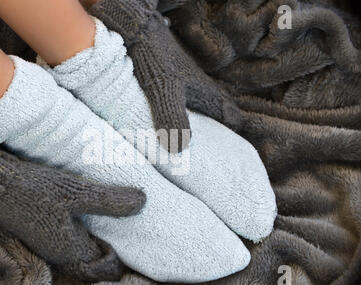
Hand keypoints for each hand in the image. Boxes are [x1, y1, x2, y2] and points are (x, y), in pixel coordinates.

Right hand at [0, 119, 145, 281]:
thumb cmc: (34, 190)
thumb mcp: (75, 193)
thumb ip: (108, 201)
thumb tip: (142, 202)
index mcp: (71, 249)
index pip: (105, 267)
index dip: (121, 255)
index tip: (135, 236)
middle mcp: (62, 252)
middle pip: (95, 258)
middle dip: (113, 243)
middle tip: (131, 223)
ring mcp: (52, 241)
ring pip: (85, 245)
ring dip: (100, 233)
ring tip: (116, 213)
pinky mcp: (46, 229)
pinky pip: (73, 234)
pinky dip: (87, 225)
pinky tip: (92, 207)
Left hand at [90, 0, 240, 151]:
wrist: (143, 35)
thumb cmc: (156, 63)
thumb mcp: (164, 93)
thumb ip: (173, 119)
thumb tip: (180, 149)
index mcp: (210, 96)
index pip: (234, 119)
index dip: (233, 138)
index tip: (227, 155)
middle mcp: (207, 91)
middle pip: (224, 115)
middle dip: (222, 134)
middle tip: (214, 154)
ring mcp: (195, 86)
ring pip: (209, 109)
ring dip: (208, 125)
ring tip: (198, 144)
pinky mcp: (181, 83)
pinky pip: (194, 104)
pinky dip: (192, 116)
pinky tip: (178, 124)